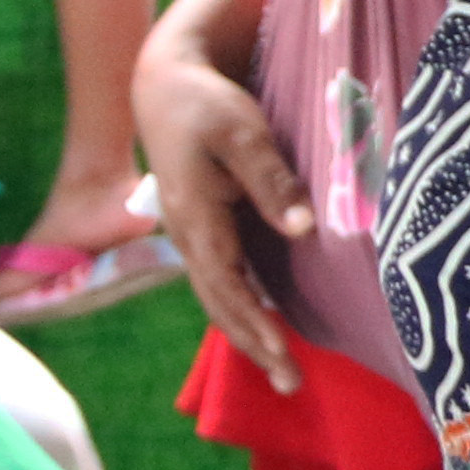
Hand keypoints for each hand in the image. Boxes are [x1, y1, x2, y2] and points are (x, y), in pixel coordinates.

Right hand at [142, 20, 307, 390]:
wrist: (164, 86)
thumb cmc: (207, 106)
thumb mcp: (243, 133)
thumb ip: (272, 180)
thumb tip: (305, 229)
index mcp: (195, 219)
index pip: (227, 286)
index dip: (255, 323)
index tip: (282, 354)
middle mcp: (187, 236)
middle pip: (220, 303)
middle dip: (254, 345)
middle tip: (291, 384)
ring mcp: (190, 234)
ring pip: (217, 296)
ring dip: (247, 333)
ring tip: (281, 369)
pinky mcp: (201, 227)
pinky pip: (221, 278)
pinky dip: (241, 307)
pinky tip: (265, 325)